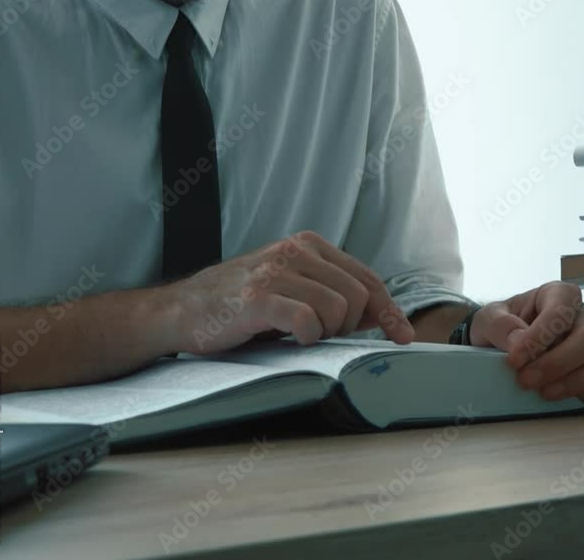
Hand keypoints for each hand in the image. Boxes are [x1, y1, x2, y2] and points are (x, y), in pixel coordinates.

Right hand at [162, 231, 413, 353]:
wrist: (179, 312)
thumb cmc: (240, 306)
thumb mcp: (291, 290)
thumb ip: (334, 296)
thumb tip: (382, 316)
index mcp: (308, 245)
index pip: (366, 279)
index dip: (389, 311)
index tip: (404, 336)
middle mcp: (294, 251)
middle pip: (357, 295)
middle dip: (350, 325)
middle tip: (320, 335)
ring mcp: (275, 272)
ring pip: (337, 309)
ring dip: (324, 332)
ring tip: (298, 334)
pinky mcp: (258, 298)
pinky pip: (307, 322)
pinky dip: (306, 338)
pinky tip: (289, 337)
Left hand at [468, 282, 583, 402]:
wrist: (498, 349)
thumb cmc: (500, 327)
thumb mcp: (488, 318)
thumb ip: (499, 324)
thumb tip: (519, 341)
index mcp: (558, 296)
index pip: (561, 311)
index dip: (540, 337)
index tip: (514, 359)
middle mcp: (581, 319)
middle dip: (557, 364)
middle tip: (525, 381)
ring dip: (575, 381)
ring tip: (543, 393)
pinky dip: (583, 394)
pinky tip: (556, 395)